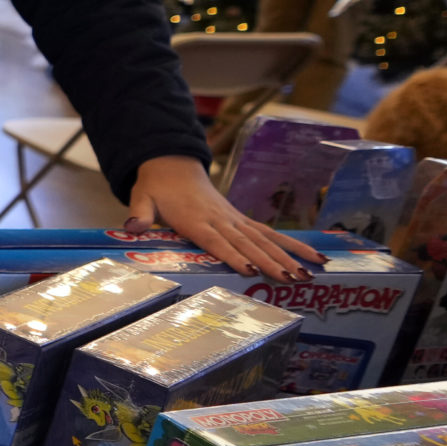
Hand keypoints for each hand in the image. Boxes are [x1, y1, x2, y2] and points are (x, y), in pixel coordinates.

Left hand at [128, 155, 320, 281]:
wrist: (173, 166)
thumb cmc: (156, 187)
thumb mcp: (142, 198)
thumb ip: (140, 213)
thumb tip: (132, 226)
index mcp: (196, 219)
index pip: (216, 241)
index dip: (233, 256)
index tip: (250, 271)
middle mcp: (220, 220)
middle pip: (248, 244)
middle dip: (271, 262)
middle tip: (293, 280)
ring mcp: (234, 220)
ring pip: (265, 240)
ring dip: (289, 257)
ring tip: (310, 274)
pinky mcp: (242, 220)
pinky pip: (270, 233)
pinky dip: (292, 245)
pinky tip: (314, 257)